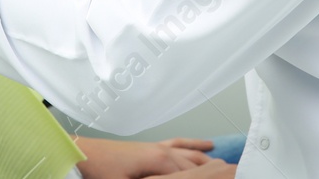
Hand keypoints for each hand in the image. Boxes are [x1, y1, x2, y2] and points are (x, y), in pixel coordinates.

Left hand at [74, 136, 215, 176]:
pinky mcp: (152, 147)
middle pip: (195, 162)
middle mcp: (162, 150)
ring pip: (191, 152)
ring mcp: (158, 146)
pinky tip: (206, 145)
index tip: (226, 177)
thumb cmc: (101, 171)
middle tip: (233, 172)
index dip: (208, 177)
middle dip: (214, 170)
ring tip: (227, 165)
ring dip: (209, 159)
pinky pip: (180, 144)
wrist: (84, 154)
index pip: (191, 173)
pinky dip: (194, 144)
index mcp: (159, 160)